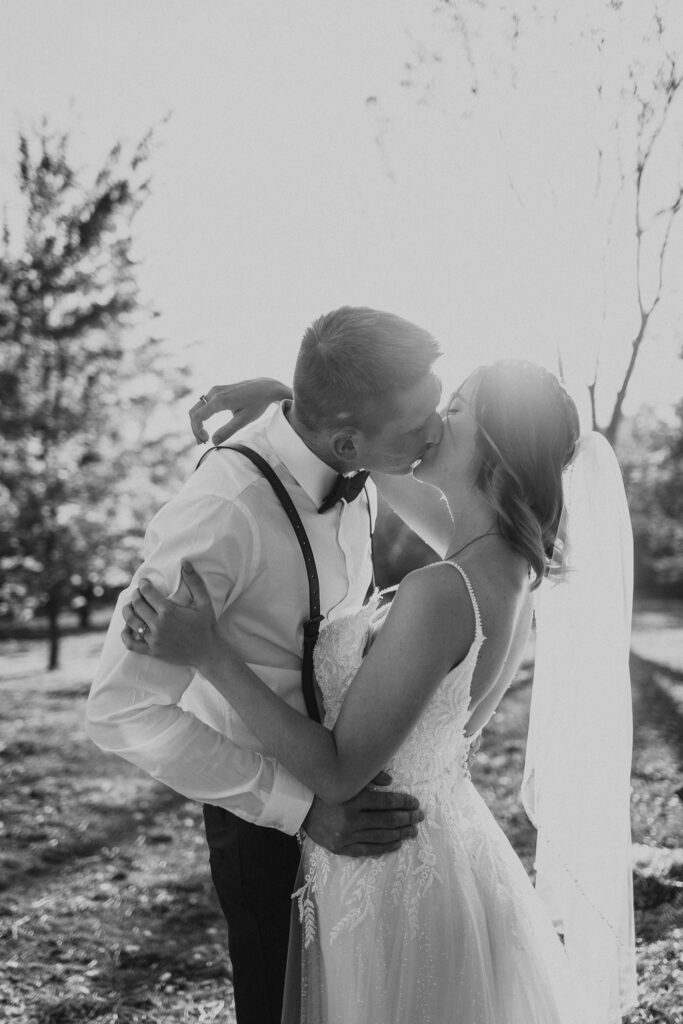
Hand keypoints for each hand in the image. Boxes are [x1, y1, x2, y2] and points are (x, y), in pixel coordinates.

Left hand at [121, 563, 218, 669]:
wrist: (208, 652)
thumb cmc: (207, 626)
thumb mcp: (204, 602)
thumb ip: (194, 582)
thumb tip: (185, 563)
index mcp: (169, 611)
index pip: (147, 593)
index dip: (143, 585)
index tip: (143, 582)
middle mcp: (159, 625)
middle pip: (137, 605)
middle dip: (135, 595)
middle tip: (137, 592)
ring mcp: (154, 639)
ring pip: (131, 622)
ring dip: (127, 611)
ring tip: (129, 606)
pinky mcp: (152, 651)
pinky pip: (131, 644)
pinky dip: (125, 635)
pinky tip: (127, 628)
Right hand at [190, 379, 292, 444]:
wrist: (265, 387)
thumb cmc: (257, 403)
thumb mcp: (244, 420)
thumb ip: (228, 431)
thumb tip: (213, 442)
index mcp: (220, 400)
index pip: (197, 416)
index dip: (197, 431)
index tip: (206, 440)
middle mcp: (215, 392)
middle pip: (193, 412)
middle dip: (195, 428)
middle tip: (203, 442)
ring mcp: (215, 389)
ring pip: (197, 407)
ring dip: (197, 422)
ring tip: (205, 436)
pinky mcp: (218, 390)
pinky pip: (203, 404)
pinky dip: (202, 416)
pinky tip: (207, 426)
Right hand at [302, 782, 423, 857]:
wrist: (299, 806)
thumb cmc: (324, 787)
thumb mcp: (346, 777)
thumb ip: (369, 776)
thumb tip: (391, 781)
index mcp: (353, 798)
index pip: (386, 802)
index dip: (404, 802)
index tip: (416, 803)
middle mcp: (351, 819)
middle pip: (387, 820)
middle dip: (407, 818)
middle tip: (420, 817)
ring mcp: (345, 836)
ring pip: (380, 836)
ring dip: (400, 834)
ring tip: (413, 831)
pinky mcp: (340, 848)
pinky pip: (367, 850)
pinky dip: (383, 847)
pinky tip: (396, 844)